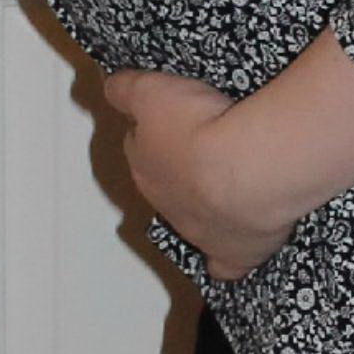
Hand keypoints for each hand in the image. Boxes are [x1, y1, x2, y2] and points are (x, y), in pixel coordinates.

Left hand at [100, 70, 294, 281]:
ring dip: (208, 207)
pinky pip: (226, 265)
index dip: (157, 131)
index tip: (174, 120)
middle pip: (168, 185)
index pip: (141, 148)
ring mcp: (199, 231)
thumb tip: (109, 88)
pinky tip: (230, 261)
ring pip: (195, 222)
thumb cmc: (202, 129)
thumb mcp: (150, 91)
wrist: (244, 167)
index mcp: (145, 165)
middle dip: (184, 169)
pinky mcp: (233, 253)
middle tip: (210, 147)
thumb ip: (125, 90)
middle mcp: (167, 202)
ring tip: (232, 186)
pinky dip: (227, 264)